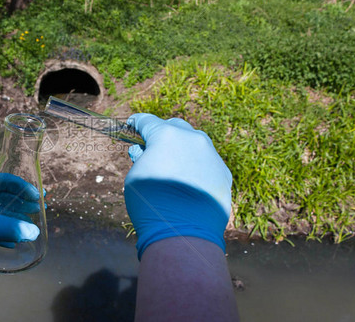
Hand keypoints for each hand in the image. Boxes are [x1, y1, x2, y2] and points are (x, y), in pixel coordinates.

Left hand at [0, 170, 40, 279]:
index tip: (38, 197)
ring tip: (30, 224)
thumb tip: (32, 231)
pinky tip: (12, 240)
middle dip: (20, 203)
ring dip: (12, 218)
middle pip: (1, 195)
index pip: (3, 179)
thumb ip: (3, 228)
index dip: (22, 187)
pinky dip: (0, 231)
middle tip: (39, 209)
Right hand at [125, 114, 231, 258]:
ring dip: (181, 149)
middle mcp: (192, 139)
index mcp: (167, 135)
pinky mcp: (223, 173)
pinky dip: (196, 166)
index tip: (131, 125)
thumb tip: (143, 151)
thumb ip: (140, 157)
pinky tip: (188, 182)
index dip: (136, 123)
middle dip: (162, 133)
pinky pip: (206, 162)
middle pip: (174, 126)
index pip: (147, 121)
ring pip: (194, 143)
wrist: (184, 233)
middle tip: (151, 148)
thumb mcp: (135, 176)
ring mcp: (211, 155)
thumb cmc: (152, 202)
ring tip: (172, 166)